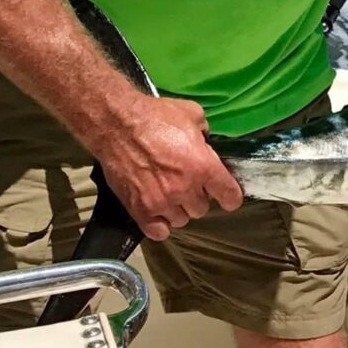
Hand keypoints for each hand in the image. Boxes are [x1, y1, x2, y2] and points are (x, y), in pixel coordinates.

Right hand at [90, 96, 243, 240]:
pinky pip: (158, 232)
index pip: (230, 196)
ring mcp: (161, 203)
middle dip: (198, 196)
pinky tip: (158, 210)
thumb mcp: (194, 115)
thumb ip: (206, 134)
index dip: (230, 196)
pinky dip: (160, 224)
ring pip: (181, 219)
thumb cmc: (156, 116)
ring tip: (170, 193)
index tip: (227, 194)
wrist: (117, 125)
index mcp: (203, 167)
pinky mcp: (138, 210)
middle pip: (202, 208)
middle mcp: (185, 189)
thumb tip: (206, 145)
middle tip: (188, 182)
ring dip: (178, 209)